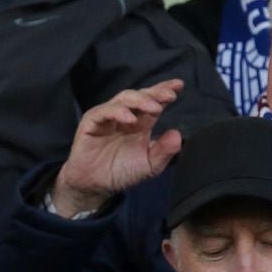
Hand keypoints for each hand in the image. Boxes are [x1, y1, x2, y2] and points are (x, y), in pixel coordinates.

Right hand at [50, 81, 184, 216]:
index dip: (164, 91)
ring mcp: (107, 117)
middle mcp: (125, 116)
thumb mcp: (149, 166)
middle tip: (169, 95)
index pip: (153, 102)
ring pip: (123, 99)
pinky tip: (130, 119)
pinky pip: (104, 112)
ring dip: (140, 101)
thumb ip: (164, 151)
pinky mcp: (91, 122)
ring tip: (155, 108)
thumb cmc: (122, 173)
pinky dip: (118, 112)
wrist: (96, 186)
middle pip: (140, 96)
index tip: (179, 85)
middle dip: (155, 93)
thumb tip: (178, 135)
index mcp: (140, 123)